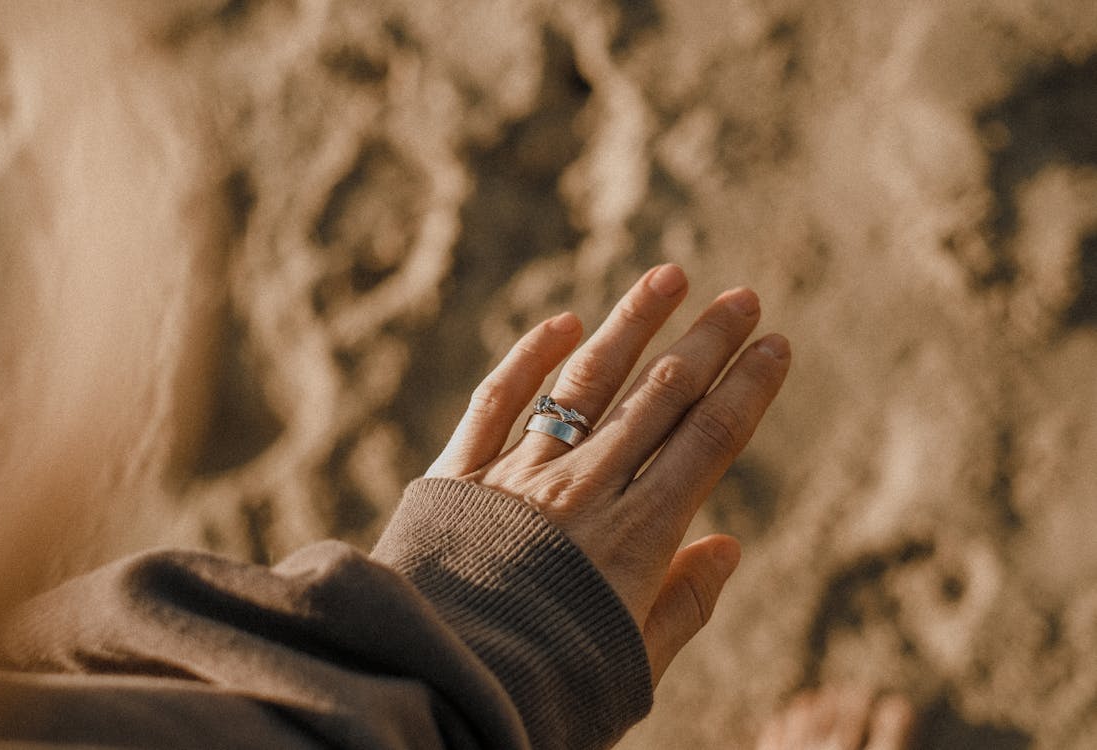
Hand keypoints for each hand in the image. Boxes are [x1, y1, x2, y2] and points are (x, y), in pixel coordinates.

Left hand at [427, 264, 789, 684]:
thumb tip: (728, 544)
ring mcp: (517, 474)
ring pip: (586, 382)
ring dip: (631, 325)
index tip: (775, 344)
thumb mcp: (632, 664)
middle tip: (743, 297)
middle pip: (657, 397)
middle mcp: (582, 490)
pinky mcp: (457, 472)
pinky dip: (530, 357)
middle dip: (706, 342)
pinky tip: (563, 323)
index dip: (747, 387)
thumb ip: (683, 604)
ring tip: (669, 277)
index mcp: (635, 538)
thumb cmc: (544, 686)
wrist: (435, 685)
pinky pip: (497, 400)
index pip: (707, 441)